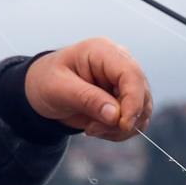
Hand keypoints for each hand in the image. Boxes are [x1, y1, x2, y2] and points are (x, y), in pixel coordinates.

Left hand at [25, 38, 153, 140]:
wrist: (43, 90)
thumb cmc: (47, 82)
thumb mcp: (59, 89)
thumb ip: (87, 99)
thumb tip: (115, 116)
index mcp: (103, 52)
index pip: (131, 74)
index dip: (133, 101)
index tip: (123, 124)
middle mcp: (120, 64)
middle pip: (142, 95)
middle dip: (123, 120)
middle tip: (92, 129)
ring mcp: (125, 82)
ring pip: (142, 112)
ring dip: (120, 129)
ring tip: (92, 128)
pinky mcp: (126, 99)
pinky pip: (135, 122)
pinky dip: (119, 132)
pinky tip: (98, 128)